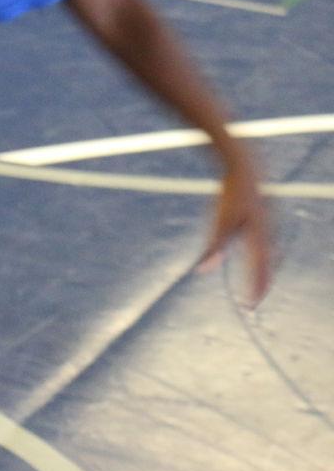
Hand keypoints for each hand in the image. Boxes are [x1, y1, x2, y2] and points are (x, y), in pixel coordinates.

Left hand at [195, 154, 272, 307]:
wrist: (244, 165)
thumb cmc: (232, 193)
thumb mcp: (220, 220)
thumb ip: (214, 246)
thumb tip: (202, 269)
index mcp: (259, 235)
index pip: (259, 269)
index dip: (256, 288)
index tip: (251, 305)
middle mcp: (267, 231)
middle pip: (267, 264)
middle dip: (261, 282)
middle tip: (254, 300)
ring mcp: (267, 223)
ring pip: (268, 253)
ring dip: (264, 269)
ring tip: (258, 283)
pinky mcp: (262, 216)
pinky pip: (265, 242)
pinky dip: (263, 255)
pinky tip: (256, 257)